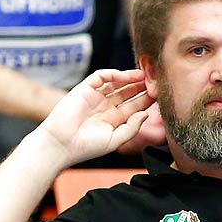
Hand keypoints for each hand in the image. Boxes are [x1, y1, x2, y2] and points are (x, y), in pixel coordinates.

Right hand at [38, 68, 155, 164]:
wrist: (61, 144)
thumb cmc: (87, 147)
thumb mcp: (115, 140)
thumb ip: (132, 127)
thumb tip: (146, 114)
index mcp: (114, 120)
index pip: (134, 106)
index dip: (147, 99)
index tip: (160, 94)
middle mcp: (106, 107)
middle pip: (128, 92)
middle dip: (141, 86)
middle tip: (155, 80)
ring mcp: (96, 97)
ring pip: (117, 82)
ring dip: (130, 78)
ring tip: (144, 75)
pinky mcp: (85, 89)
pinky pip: (101, 77)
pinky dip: (113, 74)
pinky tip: (124, 76)